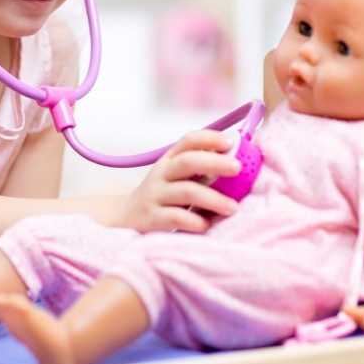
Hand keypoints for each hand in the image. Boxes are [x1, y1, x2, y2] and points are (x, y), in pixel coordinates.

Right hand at [111, 129, 241, 233]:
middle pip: (187, 162)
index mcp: (169, 160)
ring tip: (232, 208)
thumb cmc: (162, 195)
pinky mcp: (152, 218)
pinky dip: (195, 221)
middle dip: (215, 163)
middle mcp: (161, 174)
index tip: (230, 142)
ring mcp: (155, 196)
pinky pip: (176, 218)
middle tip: (237, 169)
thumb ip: (199, 169)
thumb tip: (238, 161)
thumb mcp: (175, 177)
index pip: (188, 141)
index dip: (209, 138)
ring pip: (185, 191)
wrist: (125, 216)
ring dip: (213, 199)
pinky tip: (206, 225)